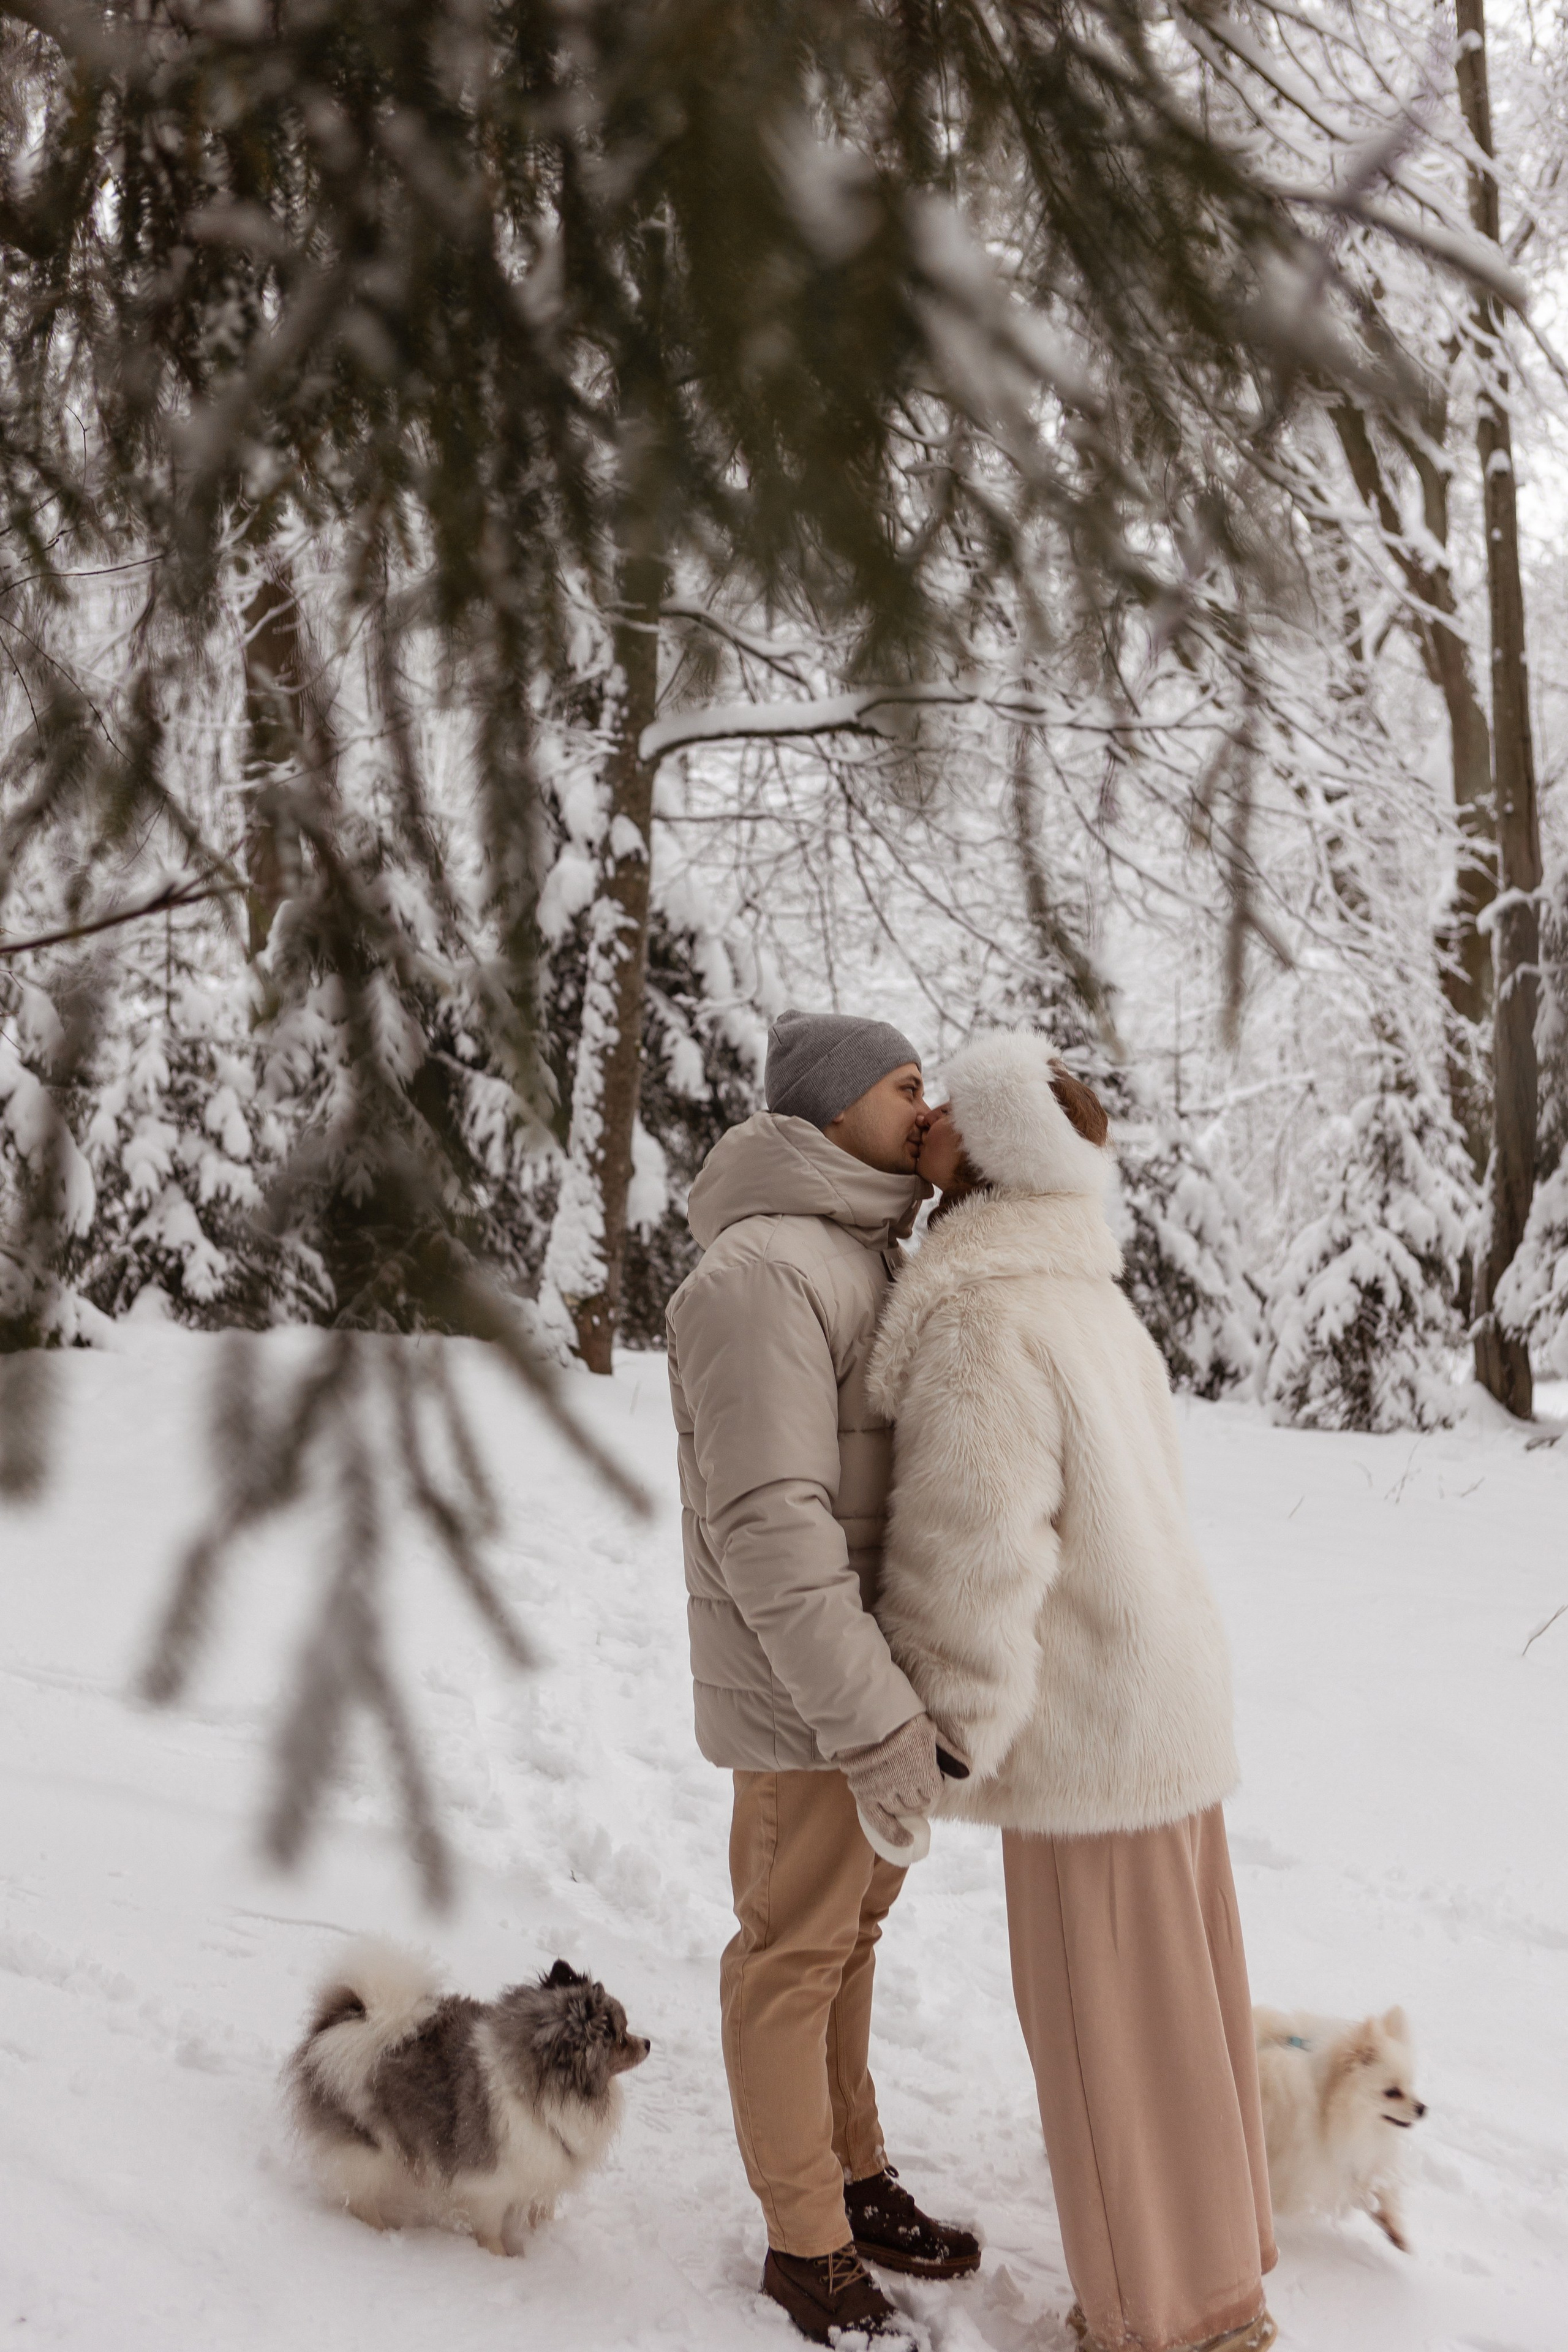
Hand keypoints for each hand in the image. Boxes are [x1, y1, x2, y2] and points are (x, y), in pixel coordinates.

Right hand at [840, 1713, 942, 1852]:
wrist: (865, 1713)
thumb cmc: (900, 1719)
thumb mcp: (929, 1731)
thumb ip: (948, 1753)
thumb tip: (968, 1772)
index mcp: (924, 1772)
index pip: (933, 1794)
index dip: (931, 1790)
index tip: (927, 1784)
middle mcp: (905, 1786)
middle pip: (916, 1804)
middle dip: (917, 1799)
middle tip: (912, 1789)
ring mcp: (884, 1791)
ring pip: (898, 1810)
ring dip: (903, 1808)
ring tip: (900, 1797)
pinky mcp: (865, 1794)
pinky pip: (879, 1821)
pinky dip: (892, 1832)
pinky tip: (904, 1841)